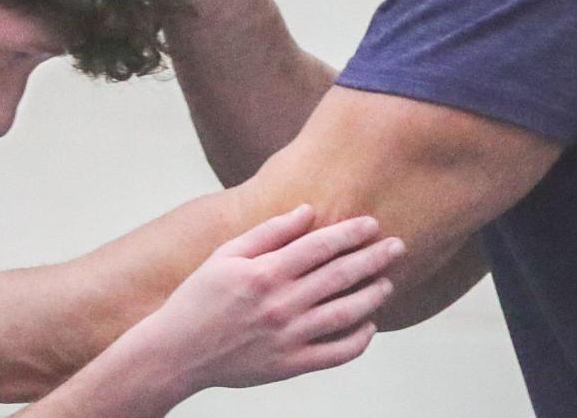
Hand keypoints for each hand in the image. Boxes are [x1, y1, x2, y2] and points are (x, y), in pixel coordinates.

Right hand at [127, 205, 402, 397]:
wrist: (178, 351)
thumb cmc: (200, 295)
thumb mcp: (226, 254)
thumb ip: (269, 232)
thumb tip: (308, 211)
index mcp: (265, 272)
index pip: (320, 246)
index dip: (350, 233)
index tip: (373, 224)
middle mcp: (281, 304)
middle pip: (339, 276)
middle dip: (373, 259)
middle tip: (398, 247)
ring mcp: (288, 337)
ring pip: (344, 315)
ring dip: (371, 296)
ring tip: (388, 283)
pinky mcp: (289, 365)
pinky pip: (335, 354)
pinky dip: (358, 341)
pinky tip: (369, 326)